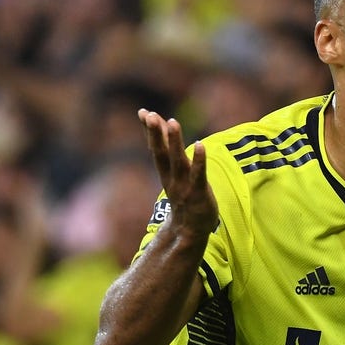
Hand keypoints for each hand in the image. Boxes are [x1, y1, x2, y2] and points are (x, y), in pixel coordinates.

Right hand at [138, 109, 217, 236]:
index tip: (143, 112)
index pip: (156, 149)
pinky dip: (199, 160)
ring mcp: (184, 186)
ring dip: (174, 142)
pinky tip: (200, 145)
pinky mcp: (199, 194)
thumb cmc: (184, 200)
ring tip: (172, 122)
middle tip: (149, 114)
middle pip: (161, 153)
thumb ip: (170, 158)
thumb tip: (164, 139)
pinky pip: (199, 175)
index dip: (150, 131)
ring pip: (177, 161)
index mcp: (165, 174)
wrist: (189, 232)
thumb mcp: (174, 178)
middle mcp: (171, 178)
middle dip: (155, 134)